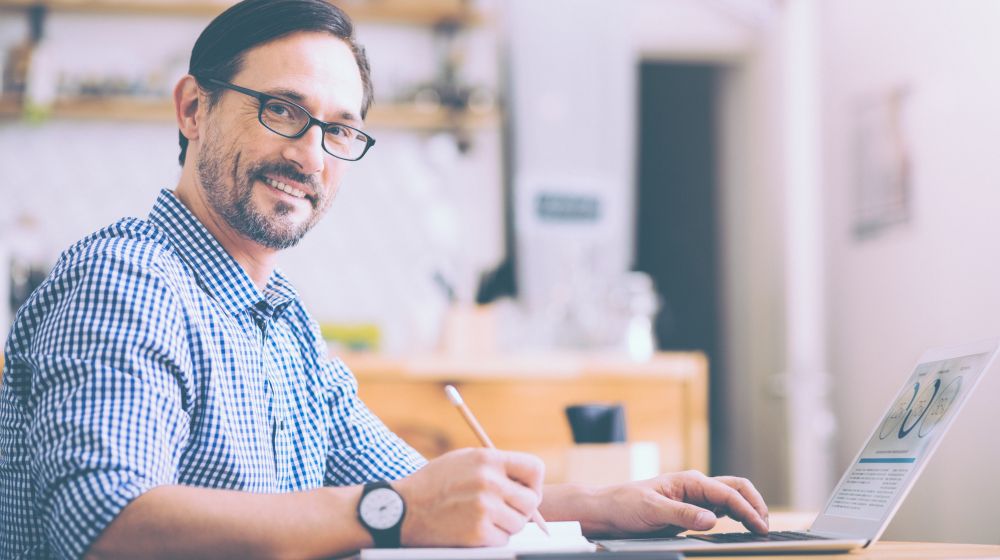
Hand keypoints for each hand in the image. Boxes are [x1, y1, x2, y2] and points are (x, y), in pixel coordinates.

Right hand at [394, 448, 544, 546]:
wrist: (403, 509)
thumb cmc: (435, 483)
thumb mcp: (464, 459)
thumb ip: (496, 466)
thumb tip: (528, 481)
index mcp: (487, 459)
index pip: (535, 468)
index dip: (533, 482)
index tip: (524, 490)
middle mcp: (489, 481)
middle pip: (531, 501)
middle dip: (522, 508)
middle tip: (505, 509)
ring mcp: (484, 508)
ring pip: (519, 523)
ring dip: (506, 525)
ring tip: (484, 517)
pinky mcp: (478, 532)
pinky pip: (504, 540)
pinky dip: (493, 538)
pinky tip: (473, 528)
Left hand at [582, 470, 768, 537]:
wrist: (609, 510)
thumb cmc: (626, 506)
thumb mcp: (652, 511)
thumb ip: (683, 515)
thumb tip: (712, 520)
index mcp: (689, 481)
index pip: (727, 493)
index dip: (747, 510)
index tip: (760, 526)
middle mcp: (695, 485)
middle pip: (736, 488)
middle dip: (755, 503)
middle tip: (766, 526)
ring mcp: (695, 496)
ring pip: (731, 497)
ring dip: (748, 509)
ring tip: (760, 528)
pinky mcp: (692, 509)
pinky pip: (721, 509)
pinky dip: (737, 515)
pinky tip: (743, 526)